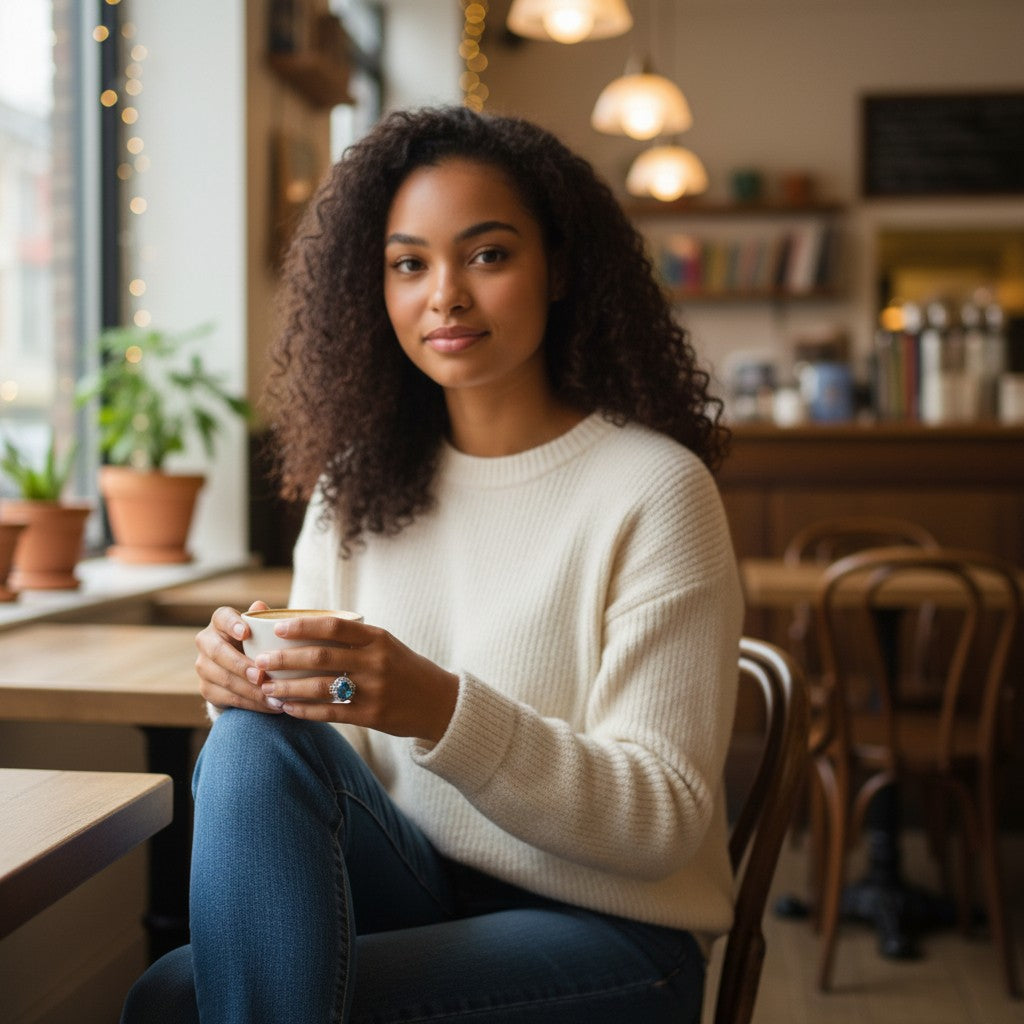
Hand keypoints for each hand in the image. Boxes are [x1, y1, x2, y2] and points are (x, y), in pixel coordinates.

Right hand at [194, 600, 282, 713]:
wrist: (243, 669)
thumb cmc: (257, 642)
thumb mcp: (262, 630)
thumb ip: (262, 620)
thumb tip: (260, 607)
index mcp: (220, 622)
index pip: (222, 618)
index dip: (232, 624)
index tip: (246, 633)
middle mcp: (206, 642)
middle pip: (218, 652)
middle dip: (241, 665)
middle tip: (262, 676)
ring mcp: (203, 667)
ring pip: (224, 679)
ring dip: (251, 691)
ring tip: (275, 697)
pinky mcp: (206, 689)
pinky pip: (229, 698)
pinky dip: (252, 704)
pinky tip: (271, 706)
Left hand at [253, 616, 459, 743]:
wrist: (439, 703)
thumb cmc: (404, 669)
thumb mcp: (385, 645)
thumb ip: (353, 639)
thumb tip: (305, 631)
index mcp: (378, 638)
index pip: (334, 626)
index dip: (302, 626)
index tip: (276, 628)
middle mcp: (375, 662)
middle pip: (320, 657)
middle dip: (285, 659)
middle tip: (260, 661)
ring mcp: (374, 690)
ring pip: (320, 687)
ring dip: (288, 688)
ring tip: (267, 688)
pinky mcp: (371, 716)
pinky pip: (330, 713)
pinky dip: (304, 711)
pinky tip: (287, 709)